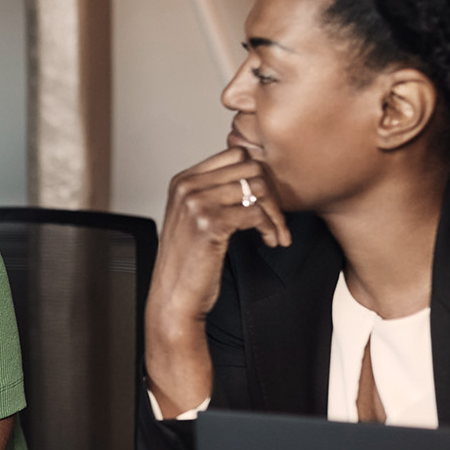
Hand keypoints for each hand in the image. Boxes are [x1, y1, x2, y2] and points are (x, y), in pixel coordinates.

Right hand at [152, 147, 290, 322]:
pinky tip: (269, 241)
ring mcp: (196, 203)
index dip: (259, 175)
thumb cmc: (187, 261)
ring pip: (257, 188)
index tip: (265, 199)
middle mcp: (187, 187)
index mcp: (183, 181)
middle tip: (276, 217)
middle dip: (272, 192)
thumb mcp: (193, 218)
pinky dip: (270, 228)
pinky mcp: (210, 223)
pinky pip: (256, 212)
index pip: (235, 153)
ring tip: (275, 232)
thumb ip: (212, 192)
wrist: (174, 296)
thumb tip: (252, 174)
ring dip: (274, 212)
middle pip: (250, 167)